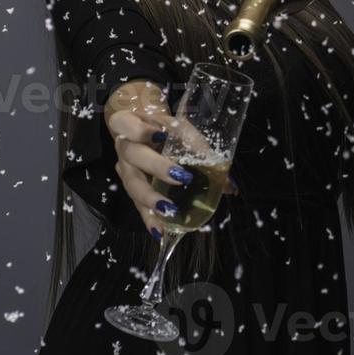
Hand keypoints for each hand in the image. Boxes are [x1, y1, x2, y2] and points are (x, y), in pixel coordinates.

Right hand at [105, 81, 238, 239]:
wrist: (141, 129)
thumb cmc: (162, 128)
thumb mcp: (178, 129)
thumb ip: (199, 149)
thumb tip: (228, 184)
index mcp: (131, 125)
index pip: (126, 123)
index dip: (141, 130)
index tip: (161, 135)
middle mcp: (125, 148)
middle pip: (133, 156)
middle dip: (157, 166)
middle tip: (181, 177)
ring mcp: (125, 170)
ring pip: (132, 184)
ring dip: (151, 198)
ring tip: (169, 210)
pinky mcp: (130, 188)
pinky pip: (137, 204)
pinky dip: (149, 218)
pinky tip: (160, 230)